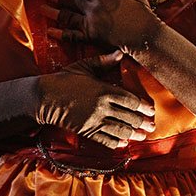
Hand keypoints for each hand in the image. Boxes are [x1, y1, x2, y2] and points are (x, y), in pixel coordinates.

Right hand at [36, 50, 155, 148]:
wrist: (44, 98)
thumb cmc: (64, 80)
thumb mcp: (84, 67)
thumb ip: (103, 61)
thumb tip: (120, 53)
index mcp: (103, 90)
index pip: (130, 100)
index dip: (143, 106)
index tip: (151, 110)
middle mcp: (101, 107)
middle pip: (128, 117)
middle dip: (142, 122)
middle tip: (152, 125)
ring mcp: (94, 121)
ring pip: (119, 130)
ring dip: (133, 134)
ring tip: (143, 136)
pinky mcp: (86, 132)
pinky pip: (104, 140)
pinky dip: (116, 142)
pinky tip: (124, 143)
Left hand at [43, 0, 159, 52]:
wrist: (145, 36)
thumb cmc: (142, 14)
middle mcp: (93, 9)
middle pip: (71, 1)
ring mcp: (91, 25)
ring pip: (67, 17)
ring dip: (54, 12)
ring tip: (42, 8)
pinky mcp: (91, 38)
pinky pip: (72, 36)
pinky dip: (60, 34)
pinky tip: (50, 31)